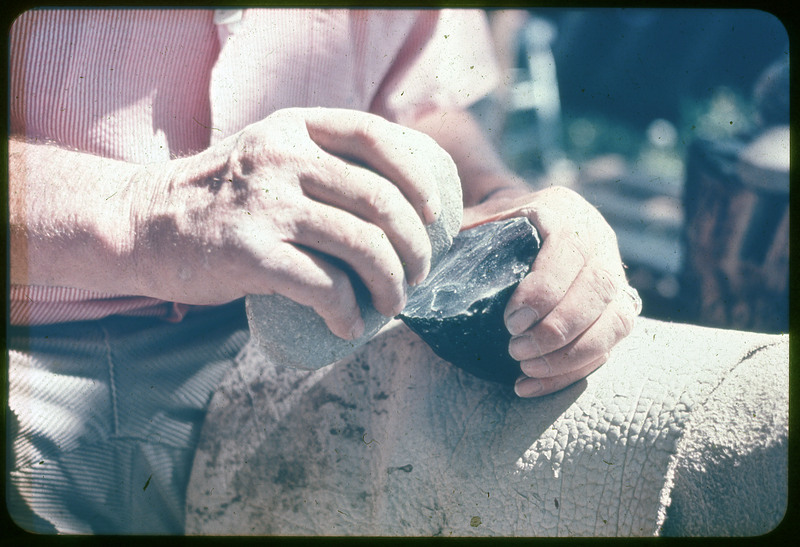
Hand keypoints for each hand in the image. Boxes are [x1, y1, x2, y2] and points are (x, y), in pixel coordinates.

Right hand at [132, 107, 449, 338]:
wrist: (144, 222)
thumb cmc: (221, 198)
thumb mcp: (268, 155)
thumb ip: (319, 161)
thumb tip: (395, 200)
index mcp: (293, 129)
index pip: (375, 136)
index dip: (417, 174)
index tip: (435, 212)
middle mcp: (282, 158)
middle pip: (380, 200)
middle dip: (415, 245)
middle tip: (419, 272)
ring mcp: (266, 205)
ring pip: (362, 245)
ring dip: (391, 283)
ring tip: (393, 303)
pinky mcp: (250, 252)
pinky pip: (324, 286)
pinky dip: (347, 313)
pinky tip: (349, 326)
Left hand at [465, 186, 640, 396]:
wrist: (532, 225)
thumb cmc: (496, 228)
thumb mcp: (480, 220)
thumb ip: (460, 236)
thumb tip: (420, 269)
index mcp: (563, 211)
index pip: (568, 251)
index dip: (544, 290)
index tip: (510, 321)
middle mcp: (598, 238)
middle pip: (599, 289)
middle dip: (558, 328)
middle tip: (516, 350)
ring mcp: (615, 274)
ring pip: (615, 321)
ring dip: (572, 354)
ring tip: (526, 368)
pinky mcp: (619, 307)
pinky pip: (610, 345)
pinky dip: (574, 370)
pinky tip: (534, 384)